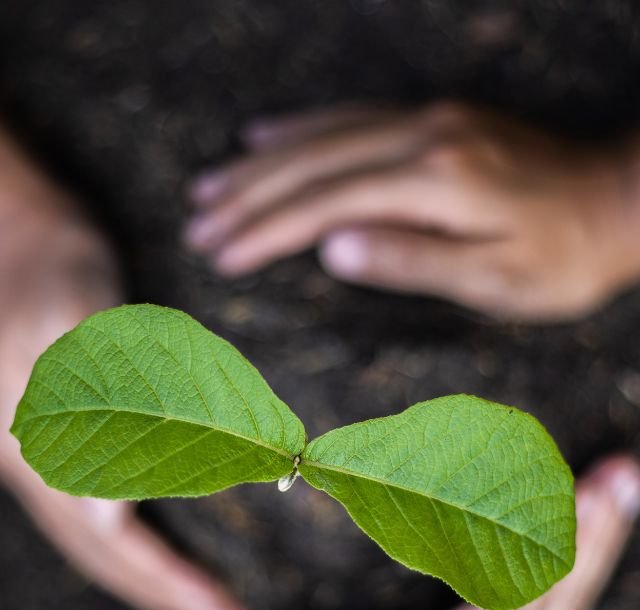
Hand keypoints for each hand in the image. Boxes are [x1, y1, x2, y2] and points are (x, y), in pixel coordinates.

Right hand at [0, 129, 247, 609]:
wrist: (11, 235)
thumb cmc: (50, 265)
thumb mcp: (77, 317)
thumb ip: (103, 397)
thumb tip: (125, 502)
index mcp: (48, 451)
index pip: (117, 545)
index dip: (171, 583)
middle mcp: (39, 465)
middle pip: (105, 558)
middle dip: (167, 595)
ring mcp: (36, 455)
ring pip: (93, 543)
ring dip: (146, 576)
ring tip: (195, 598)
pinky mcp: (45, 437)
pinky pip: (86, 513)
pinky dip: (126, 542)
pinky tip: (152, 541)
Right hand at [185, 103, 639, 320]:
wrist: (618, 202)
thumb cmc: (563, 258)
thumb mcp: (494, 279)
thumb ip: (410, 260)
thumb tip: (331, 250)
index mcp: (435, 181)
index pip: (326, 203)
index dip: (266, 230)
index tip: (219, 253)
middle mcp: (424, 136)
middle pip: (313, 161)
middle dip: (248, 194)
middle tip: (196, 220)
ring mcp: (429, 119)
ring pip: (325, 133)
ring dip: (262, 161)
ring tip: (210, 184)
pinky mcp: (435, 119)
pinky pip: (353, 115)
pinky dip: (303, 127)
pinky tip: (266, 135)